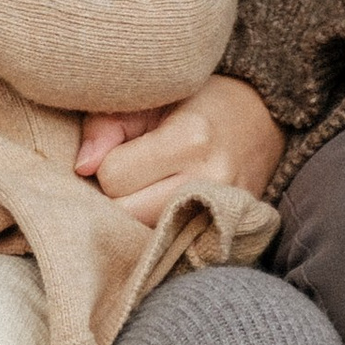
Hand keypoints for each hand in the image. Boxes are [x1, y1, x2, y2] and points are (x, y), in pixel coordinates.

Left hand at [73, 74, 283, 224]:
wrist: (262, 118)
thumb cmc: (196, 102)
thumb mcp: (151, 97)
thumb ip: (107, 126)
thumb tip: (82, 168)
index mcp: (191, 138)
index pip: (113, 177)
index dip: (107, 164)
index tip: (123, 150)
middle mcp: (212, 179)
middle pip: (126, 214)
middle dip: (118, 195)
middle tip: (130, 174)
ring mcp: (224, 211)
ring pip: (145, 236)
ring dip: (136, 215)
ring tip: (147, 189)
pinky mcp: (229, 232)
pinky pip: (173, 247)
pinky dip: (159, 232)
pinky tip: (163, 209)